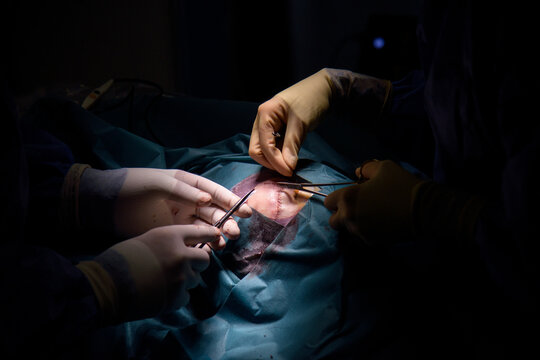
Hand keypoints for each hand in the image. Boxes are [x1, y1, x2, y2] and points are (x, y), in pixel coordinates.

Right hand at [78, 224, 219, 322]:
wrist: (106, 286)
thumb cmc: (121, 259)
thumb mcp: (147, 239)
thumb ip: (170, 243)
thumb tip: (187, 250)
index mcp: (172, 236)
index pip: (201, 233)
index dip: (209, 235)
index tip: (215, 236)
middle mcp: (181, 255)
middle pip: (205, 260)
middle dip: (197, 264)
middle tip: (183, 267)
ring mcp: (181, 278)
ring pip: (196, 279)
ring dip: (185, 281)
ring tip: (163, 281)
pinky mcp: (177, 298)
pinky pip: (186, 296)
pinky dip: (176, 297)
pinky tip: (160, 293)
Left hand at [114, 168, 251, 249]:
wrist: (107, 204)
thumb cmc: (134, 186)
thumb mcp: (160, 183)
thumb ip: (184, 191)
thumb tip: (207, 200)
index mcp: (188, 185)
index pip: (214, 192)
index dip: (230, 201)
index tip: (245, 211)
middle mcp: (189, 202)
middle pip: (214, 212)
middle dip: (227, 221)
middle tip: (234, 232)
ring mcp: (181, 219)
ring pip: (206, 227)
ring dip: (218, 234)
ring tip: (224, 242)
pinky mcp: (173, 234)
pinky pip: (193, 239)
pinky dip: (204, 244)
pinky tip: (211, 249)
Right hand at [249, 69, 333, 175]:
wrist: (324, 89)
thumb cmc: (312, 100)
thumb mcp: (301, 123)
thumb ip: (291, 145)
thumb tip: (287, 167)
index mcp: (265, 114)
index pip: (263, 145)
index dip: (275, 161)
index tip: (289, 171)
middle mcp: (262, 119)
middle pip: (257, 149)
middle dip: (270, 162)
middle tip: (288, 170)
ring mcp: (268, 125)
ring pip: (263, 149)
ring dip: (274, 159)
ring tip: (290, 165)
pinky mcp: (277, 129)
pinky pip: (272, 146)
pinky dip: (279, 154)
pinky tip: (290, 158)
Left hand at [324, 160, 422, 245]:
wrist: (423, 208)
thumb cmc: (401, 184)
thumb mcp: (383, 167)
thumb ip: (365, 169)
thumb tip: (356, 173)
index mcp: (348, 198)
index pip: (329, 202)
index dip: (338, 199)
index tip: (350, 196)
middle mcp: (349, 217)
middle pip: (334, 221)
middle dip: (342, 215)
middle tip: (358, 208)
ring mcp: (360, 232)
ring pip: (349, 230)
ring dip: (356, 223)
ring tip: (373, 214)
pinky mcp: (373, 242)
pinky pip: (364, 237)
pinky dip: (369, 231)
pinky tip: (382, 223)